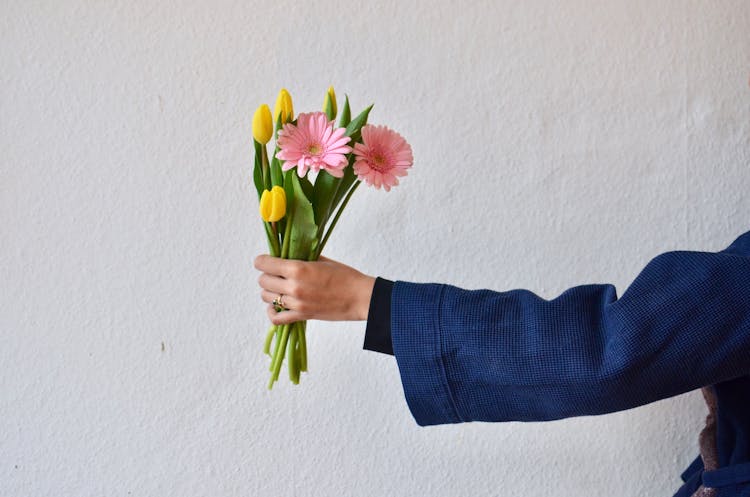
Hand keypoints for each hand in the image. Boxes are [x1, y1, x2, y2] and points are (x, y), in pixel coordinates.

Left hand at [254, 254, 375, 324]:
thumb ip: (302, 257)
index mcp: (297, 268)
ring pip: (266, 297)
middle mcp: (293, 286)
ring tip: (279, 288)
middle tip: (276, 273)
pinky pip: (276, 318)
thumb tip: (288, 255)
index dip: (262, 261)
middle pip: (263, 281)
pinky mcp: (301, 316)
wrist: (360, 297)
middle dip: (267, 275)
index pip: (264, 264)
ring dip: (270, 291)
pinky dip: (272, 312)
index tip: (266, 260)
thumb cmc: (345, 276)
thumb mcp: (322, 260)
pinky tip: (276, 306)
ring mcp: (296, 303)